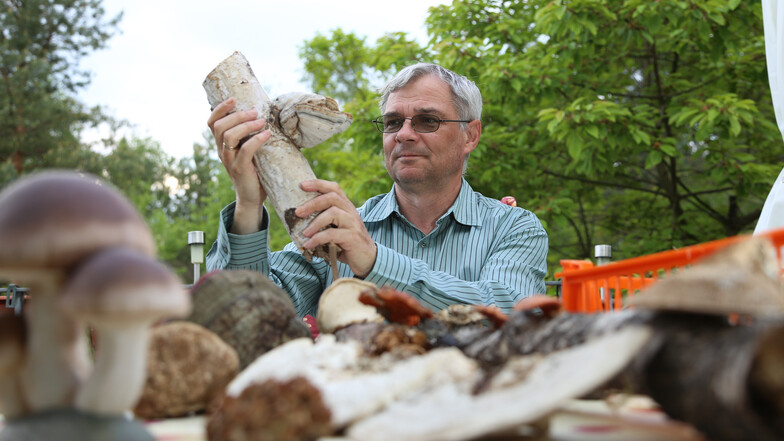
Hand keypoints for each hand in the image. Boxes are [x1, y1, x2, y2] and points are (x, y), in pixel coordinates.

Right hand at [207, 98, 271, 233]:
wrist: (252, 197)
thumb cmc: (254, 171)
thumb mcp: (250, 151)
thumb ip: (251, 136)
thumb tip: (267, 115)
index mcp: (222, 144)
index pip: (212, 122)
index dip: (220, 109)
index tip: (233, 99)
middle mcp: (222, 151)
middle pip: (219, 126)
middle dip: (237, 115)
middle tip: (255, 112)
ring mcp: (229, 160)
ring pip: (229, 136)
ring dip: (246, 125)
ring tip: (262, 122)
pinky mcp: (239, 168)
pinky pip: (245, 150)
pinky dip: (256, 140)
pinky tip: (267, 135)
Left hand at [296, 180, 377, 277]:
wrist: (367, 259)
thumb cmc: (347, 243)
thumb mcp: (336, 228)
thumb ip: (324, 221)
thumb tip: (298, 219)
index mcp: (346, 207)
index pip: (334, 188)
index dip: (318, 184)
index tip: (302, 185)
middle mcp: (351, 212)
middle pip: (331, 198)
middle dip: (312, 204)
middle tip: (297, 212)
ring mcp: (353, 223)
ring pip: (333, 213)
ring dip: (315, 223)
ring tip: (304, 233)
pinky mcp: (353, 237)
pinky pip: (332, 234)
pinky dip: (317, 239)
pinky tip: (309, 245)